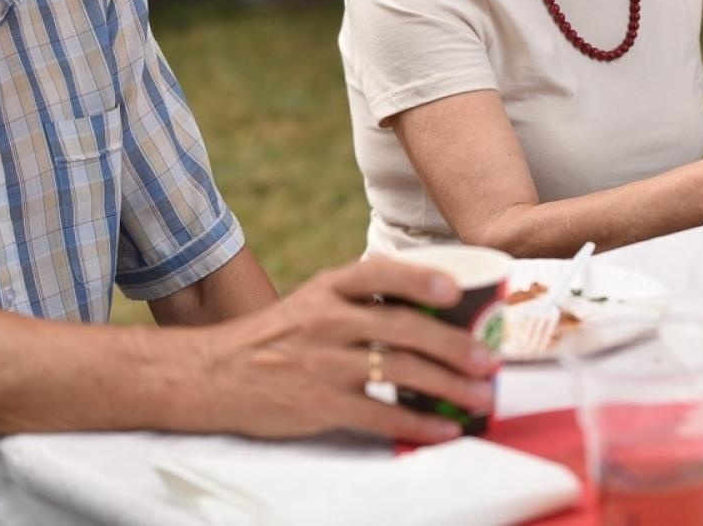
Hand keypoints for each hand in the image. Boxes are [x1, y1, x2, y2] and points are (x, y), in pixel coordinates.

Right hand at [203, 257, 496, 442]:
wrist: (215, 374)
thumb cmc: (276, 337)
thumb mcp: (312, 300)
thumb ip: (360, 297)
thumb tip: (428, 299)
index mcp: (328, 287)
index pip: (379, 273)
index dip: (420, 279)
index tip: (456, 289)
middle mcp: (328, 319)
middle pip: (402, 327)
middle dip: (453, 344)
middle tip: (488, 358)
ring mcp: (324, 362)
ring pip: (399, 371)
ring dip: (447, 385)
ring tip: (478, 396)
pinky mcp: (320, 403)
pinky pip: (379, 413)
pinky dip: (417, 422)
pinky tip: (442, 429)